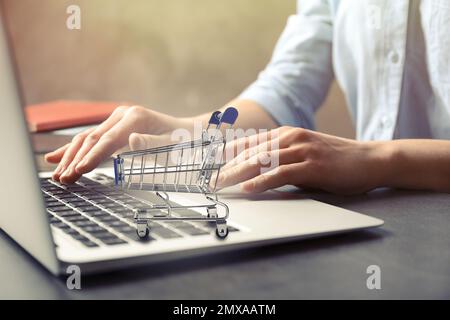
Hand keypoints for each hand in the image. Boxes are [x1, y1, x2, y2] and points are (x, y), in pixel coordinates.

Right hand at [45, 105, 191, 183]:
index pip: (108, 140)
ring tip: (57, 175)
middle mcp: (122, 115)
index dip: (92, 156)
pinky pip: (91, 139)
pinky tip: (57, 158)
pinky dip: (74, 150)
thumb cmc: (182, 141)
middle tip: (63, 180)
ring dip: (71, 157)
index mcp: (135, 117)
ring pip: (87, 138)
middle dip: (76, 160)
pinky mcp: (114, 127)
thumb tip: (132, 140)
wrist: (187, 132)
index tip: (79, 171)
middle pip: (92, 138)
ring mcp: (116, 120)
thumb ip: (153, 143)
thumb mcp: (173, 145)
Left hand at [217, 127, 389, 194]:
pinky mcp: (312, 165)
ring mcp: (302, 150)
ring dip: (238, 174)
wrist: (370, 159)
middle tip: (210, 181)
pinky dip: (263, 181)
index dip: (227, 155)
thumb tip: (256, 171)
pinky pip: (282, 173)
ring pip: (262, 160)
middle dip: (227, 167)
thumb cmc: (335, 160)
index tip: (210, 167)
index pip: (249, 143)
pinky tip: (249, 189)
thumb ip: (281, 158)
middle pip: (251, 152)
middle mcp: (291, 138)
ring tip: (221, 185)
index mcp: (286, 134)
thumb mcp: (303, 153)